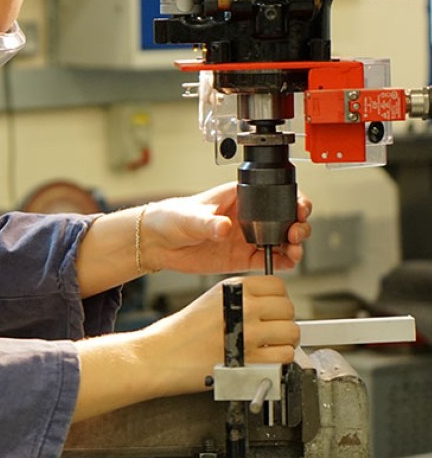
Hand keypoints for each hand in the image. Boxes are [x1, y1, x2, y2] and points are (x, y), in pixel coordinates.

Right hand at [73, 274, 298, 420]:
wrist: (160, 356)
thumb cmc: (181, 331)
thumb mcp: (213, 299)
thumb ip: (242, 298)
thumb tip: (270, 306)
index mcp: (235, 287)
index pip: (278, 285)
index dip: (278, 299)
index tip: (273, 310)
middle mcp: (244, 305)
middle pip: (288, 309)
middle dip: (283, 322)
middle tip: (272, 331)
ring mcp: (248, 332)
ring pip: (291, 333)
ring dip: (284, 342)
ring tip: (270, 347)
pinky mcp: (250, 359)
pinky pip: (283, 357)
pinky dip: (279, 361)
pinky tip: (265, 360)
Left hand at [139, 183, 311, 274]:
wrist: (157, 242)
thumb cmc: (171, 217)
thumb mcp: (189, 217)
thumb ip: (208, 223)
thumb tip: (224, 228)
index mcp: (239, 197)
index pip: (274, 194)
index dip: (293, 200)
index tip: (299, 210)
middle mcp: (248, 217)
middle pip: (285, 218)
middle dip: (298, 224)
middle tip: (296, 233)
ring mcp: (246, 238)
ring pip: (282, 240)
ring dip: (294, 245)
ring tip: (294, 250)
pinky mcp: (241, 258)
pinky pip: (269, 260)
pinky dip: (282, 263)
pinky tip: (286, 263)